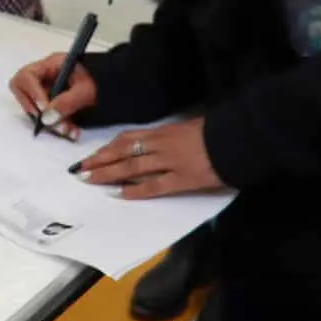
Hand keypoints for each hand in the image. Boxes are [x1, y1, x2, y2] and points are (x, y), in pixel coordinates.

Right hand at [9, 52, 97, 140]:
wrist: (119, 84)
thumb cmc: (104, 80)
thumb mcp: (86, 90)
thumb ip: (66, 102)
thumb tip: (47, 118)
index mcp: (52, 65)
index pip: (28, 75)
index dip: (32, 93)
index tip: (44, 109)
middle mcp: (46, 75)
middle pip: (22, 89)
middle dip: (32, 108)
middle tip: (46, 121)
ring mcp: (48, 88)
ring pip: (35, 105)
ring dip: (48, 121)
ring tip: (66, 130)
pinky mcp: (53, 101)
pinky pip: (47, 113)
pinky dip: (56, 124)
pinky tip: (70, 131)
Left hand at [72, 119, 225, 199]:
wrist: (240, 137)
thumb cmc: (217, 131)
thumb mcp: (188, 127)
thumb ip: (169, 135)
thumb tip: (153, 142)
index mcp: (163, 131)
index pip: (127, 139)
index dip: (107, 148)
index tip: (92, 155)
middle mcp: (161, 145)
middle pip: (123, 153)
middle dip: (99, 161)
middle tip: (79, 169)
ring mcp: (171, 162)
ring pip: (132, 168)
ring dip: (109, 174)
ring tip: (90, 180)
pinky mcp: (183, 179)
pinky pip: (154, 186)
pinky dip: (136, 190)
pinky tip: (120, 194)